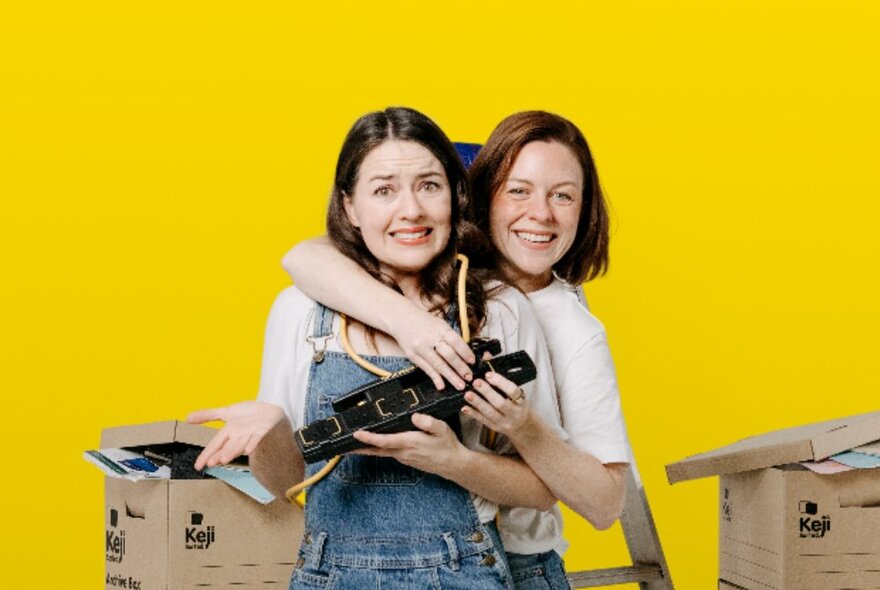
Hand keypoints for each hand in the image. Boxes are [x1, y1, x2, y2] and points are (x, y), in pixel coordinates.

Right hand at [188, 401, 286, 469]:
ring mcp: (250, 433)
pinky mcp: (263, 429)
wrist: (268, 411)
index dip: (206, 455)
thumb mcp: (226, 412)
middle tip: (212, 462)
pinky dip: (253, 443)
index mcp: (229, 433)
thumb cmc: (248, 415)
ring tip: (224, 459)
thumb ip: (208, 415)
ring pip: (240, 444)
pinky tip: (248, 450)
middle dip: (220, 454)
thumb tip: (187, 417)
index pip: (215, 445)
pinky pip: (257, 437)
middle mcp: (239, 436)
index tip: (198, 466)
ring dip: (232, 451)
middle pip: (227, 446)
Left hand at [350, 413, 464, 474]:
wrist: (453, 464)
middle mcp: (403, 452)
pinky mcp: (405, 459)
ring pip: (380, 452)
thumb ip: (428, 422)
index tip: (356, 434)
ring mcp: (403, 457)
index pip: (384, 441)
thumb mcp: (442, 429)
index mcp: (409, 443)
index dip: (369, 437)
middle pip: (375, 450)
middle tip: (341, 447)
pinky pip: (386, 453)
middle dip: (358, 448)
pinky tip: (372, 444)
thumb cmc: (447, 446)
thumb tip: (414, 416)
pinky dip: (376, 449)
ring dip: (365, 449)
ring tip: (351, 444)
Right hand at [390, 307, 474, 390]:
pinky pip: (425, 368)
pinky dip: (434, 378)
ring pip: (438, 364)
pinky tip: (441, 386)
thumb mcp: (439, 324)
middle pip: (448, 355)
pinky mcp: (412, 355)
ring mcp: (420, 347)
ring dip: (450, 376)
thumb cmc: (424, 322)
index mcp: (440, 328)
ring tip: (460, 385)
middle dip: (460, 367)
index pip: (456, 341)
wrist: (401, 318)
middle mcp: (430, 337)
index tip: (472, 362)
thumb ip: (451, 337)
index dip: (465, 352)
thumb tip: (466, 353)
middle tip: (470, 377)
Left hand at [462, 371, 531, 437]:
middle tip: (475, 382)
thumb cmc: (516, 403)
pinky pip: (483, 421)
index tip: (488, 374)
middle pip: (500, 403)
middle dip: (487, 392)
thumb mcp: (514, 389)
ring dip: (478, 403)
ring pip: (490, 413)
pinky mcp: (494, 427)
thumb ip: (500, 373)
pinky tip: (465, 407)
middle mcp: (514, 412)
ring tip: (467, 394)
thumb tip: (486, 355)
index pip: (513, 390)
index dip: (501, 382)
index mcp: (521, 400)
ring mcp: (504, 421)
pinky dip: (473, 414)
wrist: (522, 425)